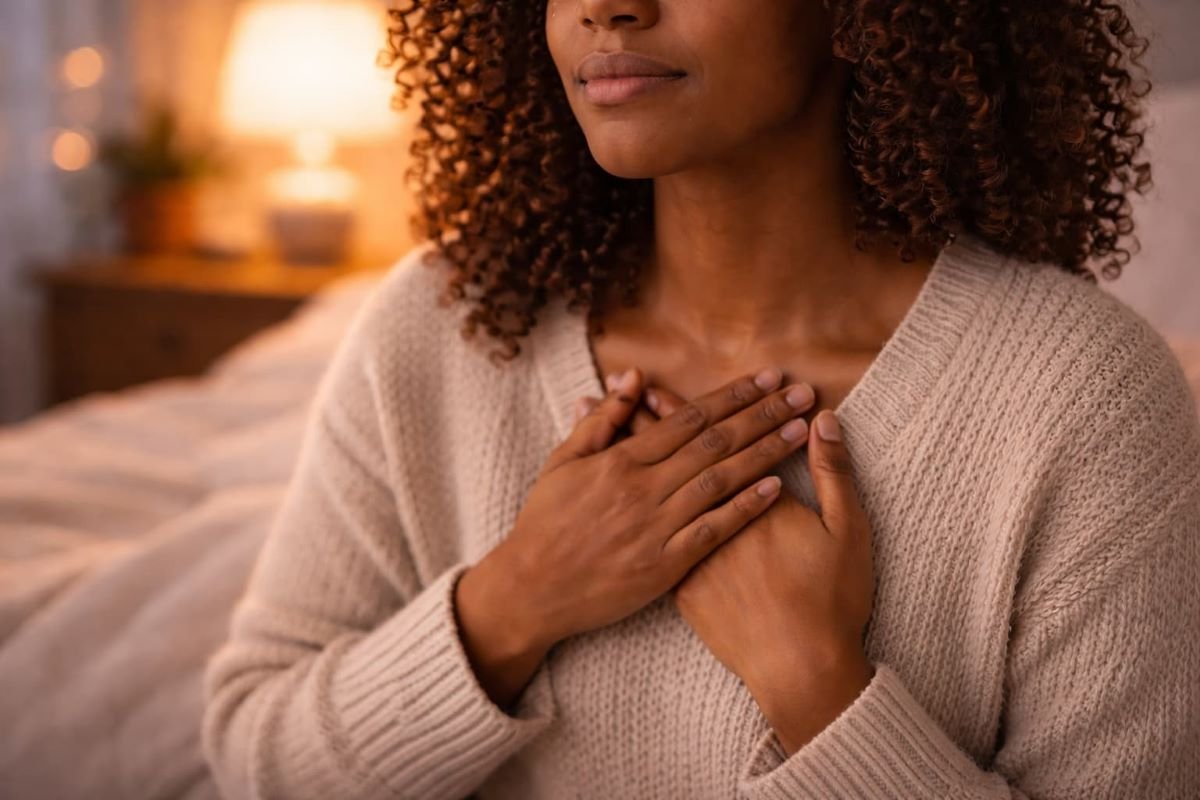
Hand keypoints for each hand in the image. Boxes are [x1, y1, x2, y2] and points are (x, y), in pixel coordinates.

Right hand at [476, 366, 817, 655]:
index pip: (688, 418)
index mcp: (620, 460)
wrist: (532, 590)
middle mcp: (643, 488)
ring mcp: (656, 527)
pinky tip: (775, 488)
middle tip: (801, 392)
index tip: (766, 378)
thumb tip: (633, 377)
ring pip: (720, 480)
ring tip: (800, 429)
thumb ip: (602, 420)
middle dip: (762, 414)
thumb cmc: (545, 523)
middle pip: (715, 442)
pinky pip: (712, 530)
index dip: (732, 396)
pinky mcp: (665, 565)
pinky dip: (744, 508)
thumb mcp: (562, 462)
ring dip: (763, 452)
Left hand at [643, 383, 876, 753]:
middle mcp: (715, 520)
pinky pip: (646, 530)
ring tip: (621, 419)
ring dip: (639, 451)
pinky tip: (615, 483)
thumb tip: (825, 420)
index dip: (714, 409)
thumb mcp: (849, 532)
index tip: (690, 380)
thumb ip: (835, 472)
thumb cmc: (832, 601)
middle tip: (642, 383)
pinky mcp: (680, 582)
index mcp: (755, 500)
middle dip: (664, 417)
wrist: (799, 668)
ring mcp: (692, 552)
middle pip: (684, 458)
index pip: (725, 442)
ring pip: (658, 491)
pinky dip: (631, 501)